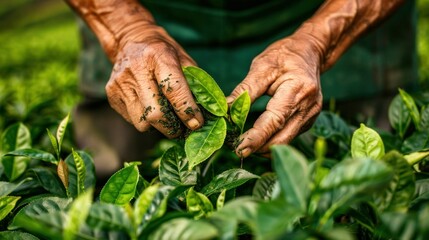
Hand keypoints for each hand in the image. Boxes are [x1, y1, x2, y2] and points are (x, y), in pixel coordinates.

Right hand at [105, 25, 203, 136]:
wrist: (130, 40)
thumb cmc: (163, 52)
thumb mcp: (183, 59)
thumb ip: (195, 84)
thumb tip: (208, 111)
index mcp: (157, 56)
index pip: (174, 90)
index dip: (187, 110)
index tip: (197, 123)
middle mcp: (136, 70)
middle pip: (156, 113)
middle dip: (173, 127)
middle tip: (182, 129)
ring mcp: (120, 83)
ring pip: (143, 123)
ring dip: (159, 126)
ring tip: (166, 116)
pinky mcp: (112, 95)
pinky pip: (133, 120)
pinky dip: (146, 121)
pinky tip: (151, 108)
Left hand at [227, 34, 322, 157]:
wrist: (309, 52)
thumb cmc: (283, 56)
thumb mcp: (261, 66)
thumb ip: (245, 90)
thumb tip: (225, 110)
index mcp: (297, 90)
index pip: (274, 120)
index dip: (256, 137)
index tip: (239, 148)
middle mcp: (308, 107)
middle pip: (282, 138)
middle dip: (259, 148)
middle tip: (236, 149)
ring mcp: (310, 116)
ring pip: (285, 142)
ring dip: (265, 147)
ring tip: (245, 143)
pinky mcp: (308, 121)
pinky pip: (288, 136)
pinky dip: (272, 140)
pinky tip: (259, 136)